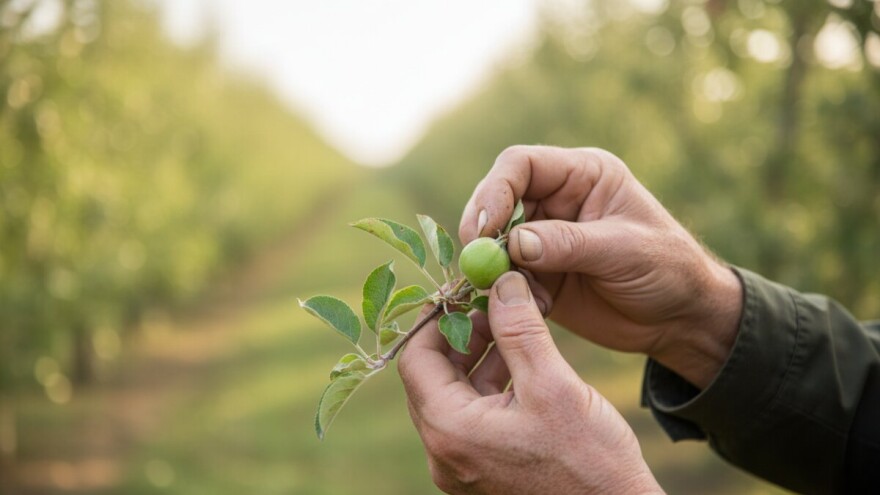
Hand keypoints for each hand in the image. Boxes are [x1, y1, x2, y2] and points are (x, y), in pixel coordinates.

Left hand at [398, 272, 661, 494]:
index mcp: (450, 431)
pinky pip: (473, 418)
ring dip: (477, 358)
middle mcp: (446, 453)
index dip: (436, 318)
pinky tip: (521, 363)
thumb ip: (520, 329)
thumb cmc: (590, 462)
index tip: (462, 290)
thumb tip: (501, 282)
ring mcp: (463, 465)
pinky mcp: (484, 470)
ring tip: (510, 327)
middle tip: (490, 304)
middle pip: (431, 377)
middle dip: (459, 335)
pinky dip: (490, 386)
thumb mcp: (553, 385)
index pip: (416, 359)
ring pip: (454, 396)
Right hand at [459, 146, 742, 388]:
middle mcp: (556, 201)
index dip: (495, 191)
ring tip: (507, 292)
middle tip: (475, 263)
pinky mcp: (538, 275)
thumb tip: (512, 245)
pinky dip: (506, 294)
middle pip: (497, 201)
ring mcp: (543, 238)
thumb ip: (569, 244)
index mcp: (581, 175)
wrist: (681, 318)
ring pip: (494, 243)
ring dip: (492, 268)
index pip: (520, 165)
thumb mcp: (624, 250)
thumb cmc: (668, 269)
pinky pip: (505, 278)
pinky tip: (533, 310)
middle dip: (483, 231)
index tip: (484, 228)